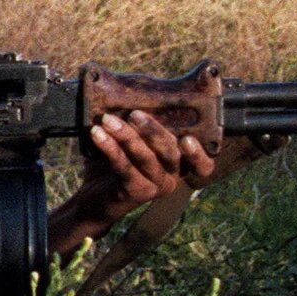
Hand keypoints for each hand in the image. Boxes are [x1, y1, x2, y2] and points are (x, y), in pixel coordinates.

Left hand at [54, 110, 217, 243]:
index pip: (202, 165)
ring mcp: (156, 187)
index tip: (188, 139)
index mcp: (177, 165)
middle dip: (152, 130)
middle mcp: (172, 178)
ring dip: (126, 136)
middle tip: (134, 114)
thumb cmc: (115, 165)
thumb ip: (140, 128)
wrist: (93, 200)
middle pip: (170, 152)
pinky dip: (110, 147)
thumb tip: (133, 95)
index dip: (199, 154)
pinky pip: (124, 166)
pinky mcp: (137, 193)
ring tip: (108, 120)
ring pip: (146, 158)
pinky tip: (97, 133)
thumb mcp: (132, 144)